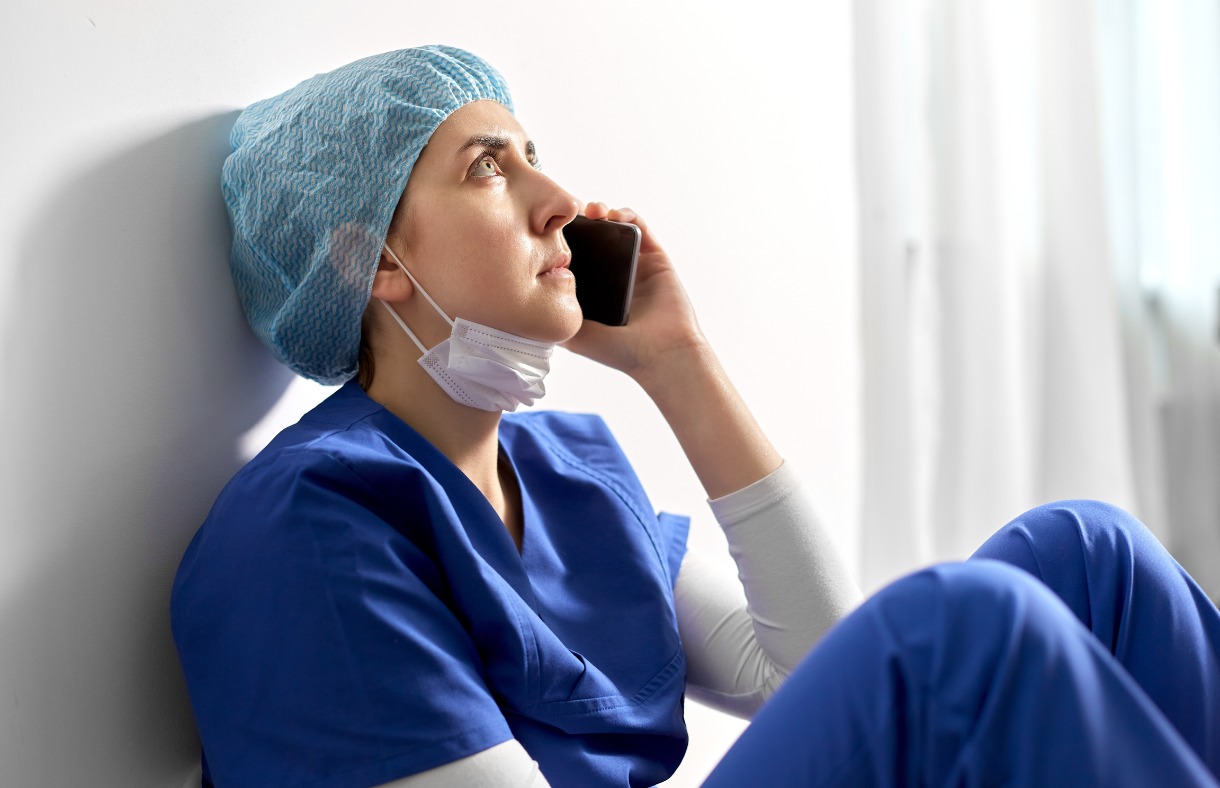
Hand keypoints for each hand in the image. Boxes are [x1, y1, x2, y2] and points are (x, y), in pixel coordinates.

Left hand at [561, 203, 706, 384]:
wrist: (662, 354)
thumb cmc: (622, 351)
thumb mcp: (576, 336)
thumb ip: (555, 317)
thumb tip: (525, 298)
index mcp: (595, 290)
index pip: (575, 255)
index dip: (562, 239)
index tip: (548, 229)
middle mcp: (613, 276)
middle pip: (593, 237)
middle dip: (580, 221)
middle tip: (567, 215)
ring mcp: (634, 265)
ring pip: (615, 228)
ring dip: (602, 213)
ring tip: (590, 212)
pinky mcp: (655, 258)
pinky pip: (640, 228)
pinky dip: (626, 215)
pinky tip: (613, 216)